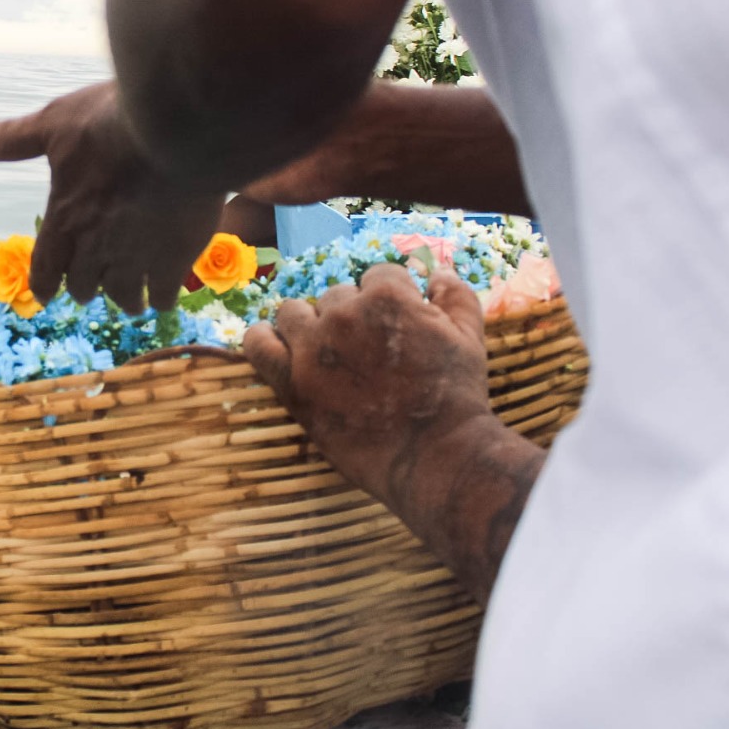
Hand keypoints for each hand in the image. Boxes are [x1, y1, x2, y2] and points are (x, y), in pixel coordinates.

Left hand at [0, 82, 225, 313]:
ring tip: (132, 303)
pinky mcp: (175, 257)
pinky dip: (160, 299)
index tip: (46, 296)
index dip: (44, 283)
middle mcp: (96, 246)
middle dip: (85, 288)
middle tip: (91, 290)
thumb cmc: (110, 122)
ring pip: (124, 295)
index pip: (45, 266)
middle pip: (84, 285)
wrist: (174, 129)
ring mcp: (136, 256)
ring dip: (124, 301)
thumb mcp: (53, 123)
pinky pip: (163, 295)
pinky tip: (164, 296)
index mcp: (64, 217)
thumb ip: (9, 139)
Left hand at [243, 263, 493, 511]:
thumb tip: (438, 273)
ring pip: (294, 312)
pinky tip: (274, 343)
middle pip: (336, 296)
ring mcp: (312, 347)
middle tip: (365, 351)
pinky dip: (263, 339)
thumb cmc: (456, 396)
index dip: (389, 299)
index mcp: (386, 297)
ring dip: (307, 324)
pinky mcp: (291, 381)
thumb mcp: (470, 338)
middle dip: (350, 316)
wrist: (434, 454)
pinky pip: (258, 344)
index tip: (393, 325)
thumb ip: (456, 296)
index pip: (377, 277)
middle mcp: (344, 314)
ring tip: (323, 350)